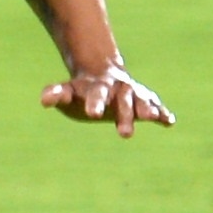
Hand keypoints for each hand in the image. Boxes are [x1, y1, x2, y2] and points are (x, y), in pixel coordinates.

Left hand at [42, 63, 174, 137]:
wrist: (103, 77)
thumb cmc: (82, 92)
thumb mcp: (68, 93)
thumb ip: (56, 94)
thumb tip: (44, 99)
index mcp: (98, 87)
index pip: (95, 95)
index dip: (94, 103)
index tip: (92, 114)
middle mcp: (119, 89)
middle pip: (122, 101)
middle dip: (124, 116)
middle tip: (124, 135)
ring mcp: (135, 93)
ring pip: (142, 101)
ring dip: (147, 109)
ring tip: (152, 118)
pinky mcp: (148, 101)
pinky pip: (157, 106)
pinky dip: (163, 113)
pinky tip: (169, 121)